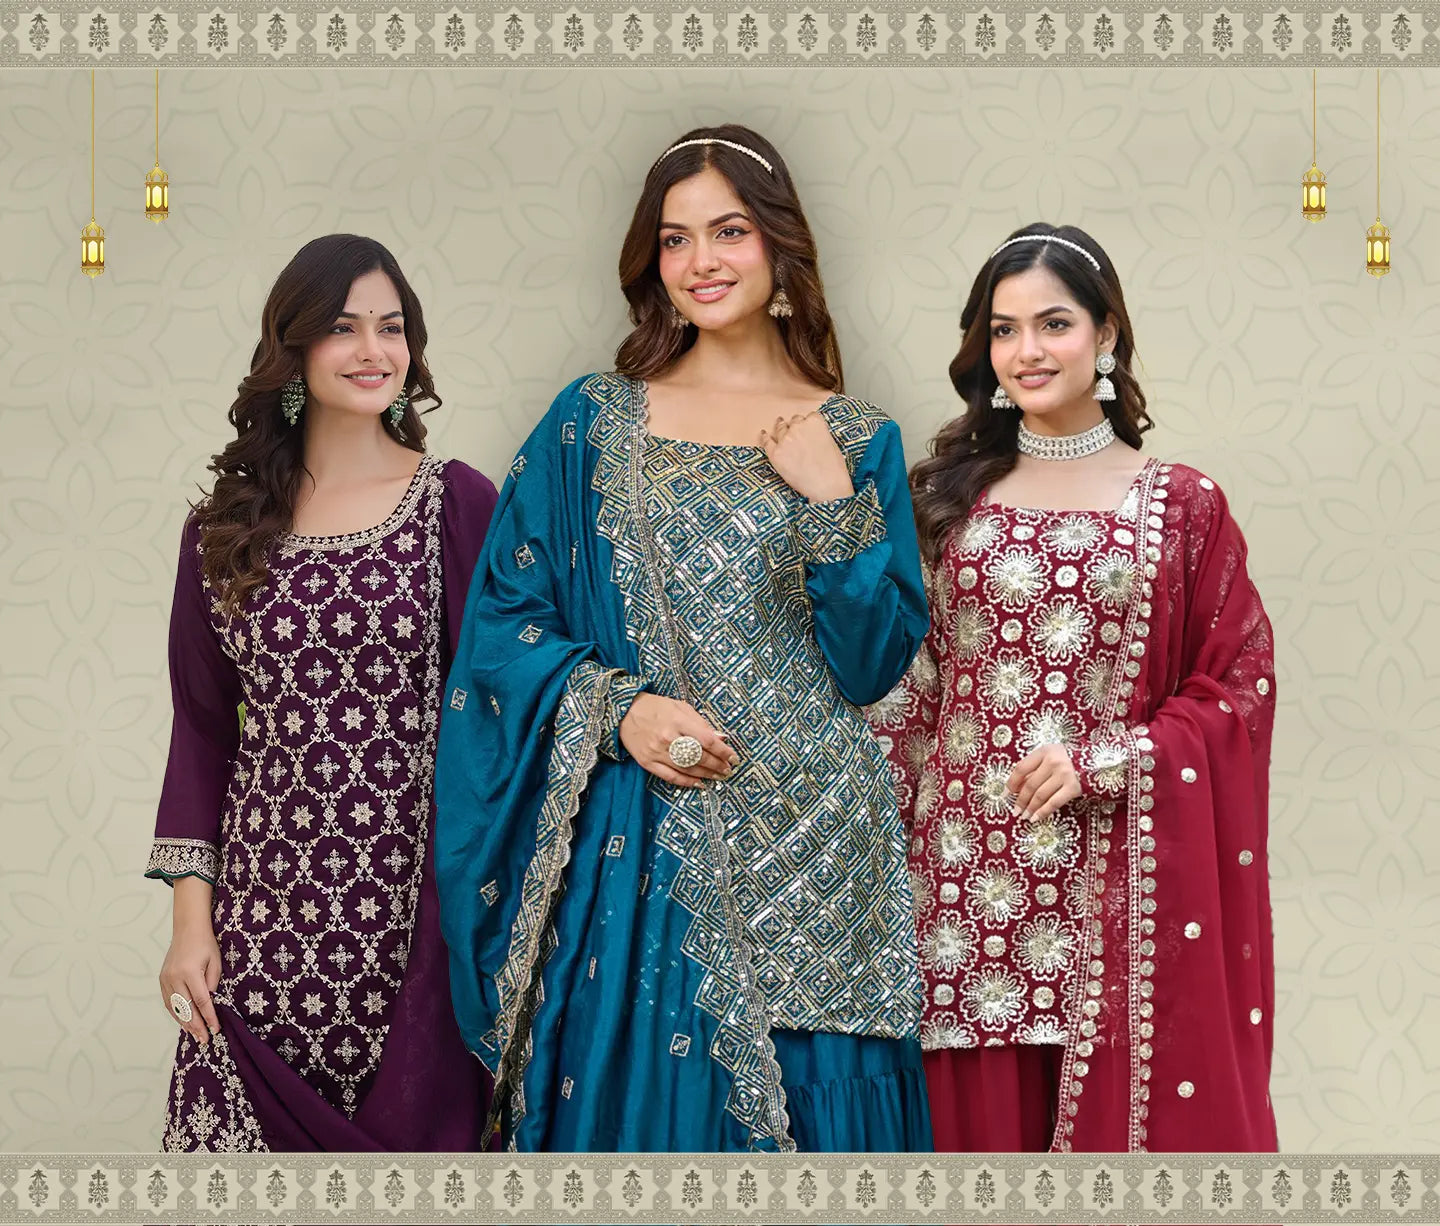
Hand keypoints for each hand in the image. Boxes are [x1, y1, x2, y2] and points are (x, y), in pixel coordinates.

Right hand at [159, 879, 221, 1045]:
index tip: (216, 1028)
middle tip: (205, 1039)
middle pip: (186, 1008)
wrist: (187, 929)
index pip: (201, 1001)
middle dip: (196, 1026)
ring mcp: (165, 979)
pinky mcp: (161, 980)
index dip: (209, 1017)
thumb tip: (210, 1003)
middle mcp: (174, 977)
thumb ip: (212, 983)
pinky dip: (176, 1014)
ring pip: (175, 1008)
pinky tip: (184, 1022)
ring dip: (185, 1023)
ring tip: (195, 1035)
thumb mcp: (215, 962)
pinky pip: (168, 1002)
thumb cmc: (206, 944)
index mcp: (190, 972)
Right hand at [619, 692, 738, 787]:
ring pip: (687, 769)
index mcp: (677, 720)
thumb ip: (701, 723)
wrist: (623, 712)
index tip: (734, 757)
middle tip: (728, 770)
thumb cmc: (655, 707)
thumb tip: (721, 737)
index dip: (723, 751)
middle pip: (699, 757)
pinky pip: (671, 777)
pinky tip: (699, 783)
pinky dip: (687, 782)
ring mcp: (657, 752)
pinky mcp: (648, 763)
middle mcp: (668, 738)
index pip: (707, 740)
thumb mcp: (680, 707)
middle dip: (718, 765)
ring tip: (718, 777)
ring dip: (707, 775)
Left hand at [758, 411, 853, 503]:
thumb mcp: (831, 443)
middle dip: (796, 425)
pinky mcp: (776, 453)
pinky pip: (767, 442)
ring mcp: (785, 439)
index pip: (809, 416)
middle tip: (796, 430)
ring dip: (781, 427)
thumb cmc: (833, 468)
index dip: (808, 423)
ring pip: (780, 428)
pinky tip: (764, 434)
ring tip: (779, 425)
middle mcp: (798, 427)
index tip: (807, 427)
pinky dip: (765, 437)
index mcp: (815, 422)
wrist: (827, 486)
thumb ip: (819, 434)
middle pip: (794, 421)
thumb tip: (811, 436)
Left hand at [1007, 744, 1081, 823]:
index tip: (1005, 794)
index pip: (1021, 768)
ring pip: (1040, 795)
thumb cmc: (1068, 760)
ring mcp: (1064, 774)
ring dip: (1030, 808)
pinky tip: (1036, 818)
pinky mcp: (1073, 787)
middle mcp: (1053, 762)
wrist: (1097, 762)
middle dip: (1020, 800)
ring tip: (1024, 816)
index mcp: (1044, 751)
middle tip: (1015, 810)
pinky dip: (1042, 812)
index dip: (1011, 783)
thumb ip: (1035, 768)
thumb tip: (1016, 788)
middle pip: (1030, 785)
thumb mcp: (1050, 757)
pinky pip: (1053, 803)